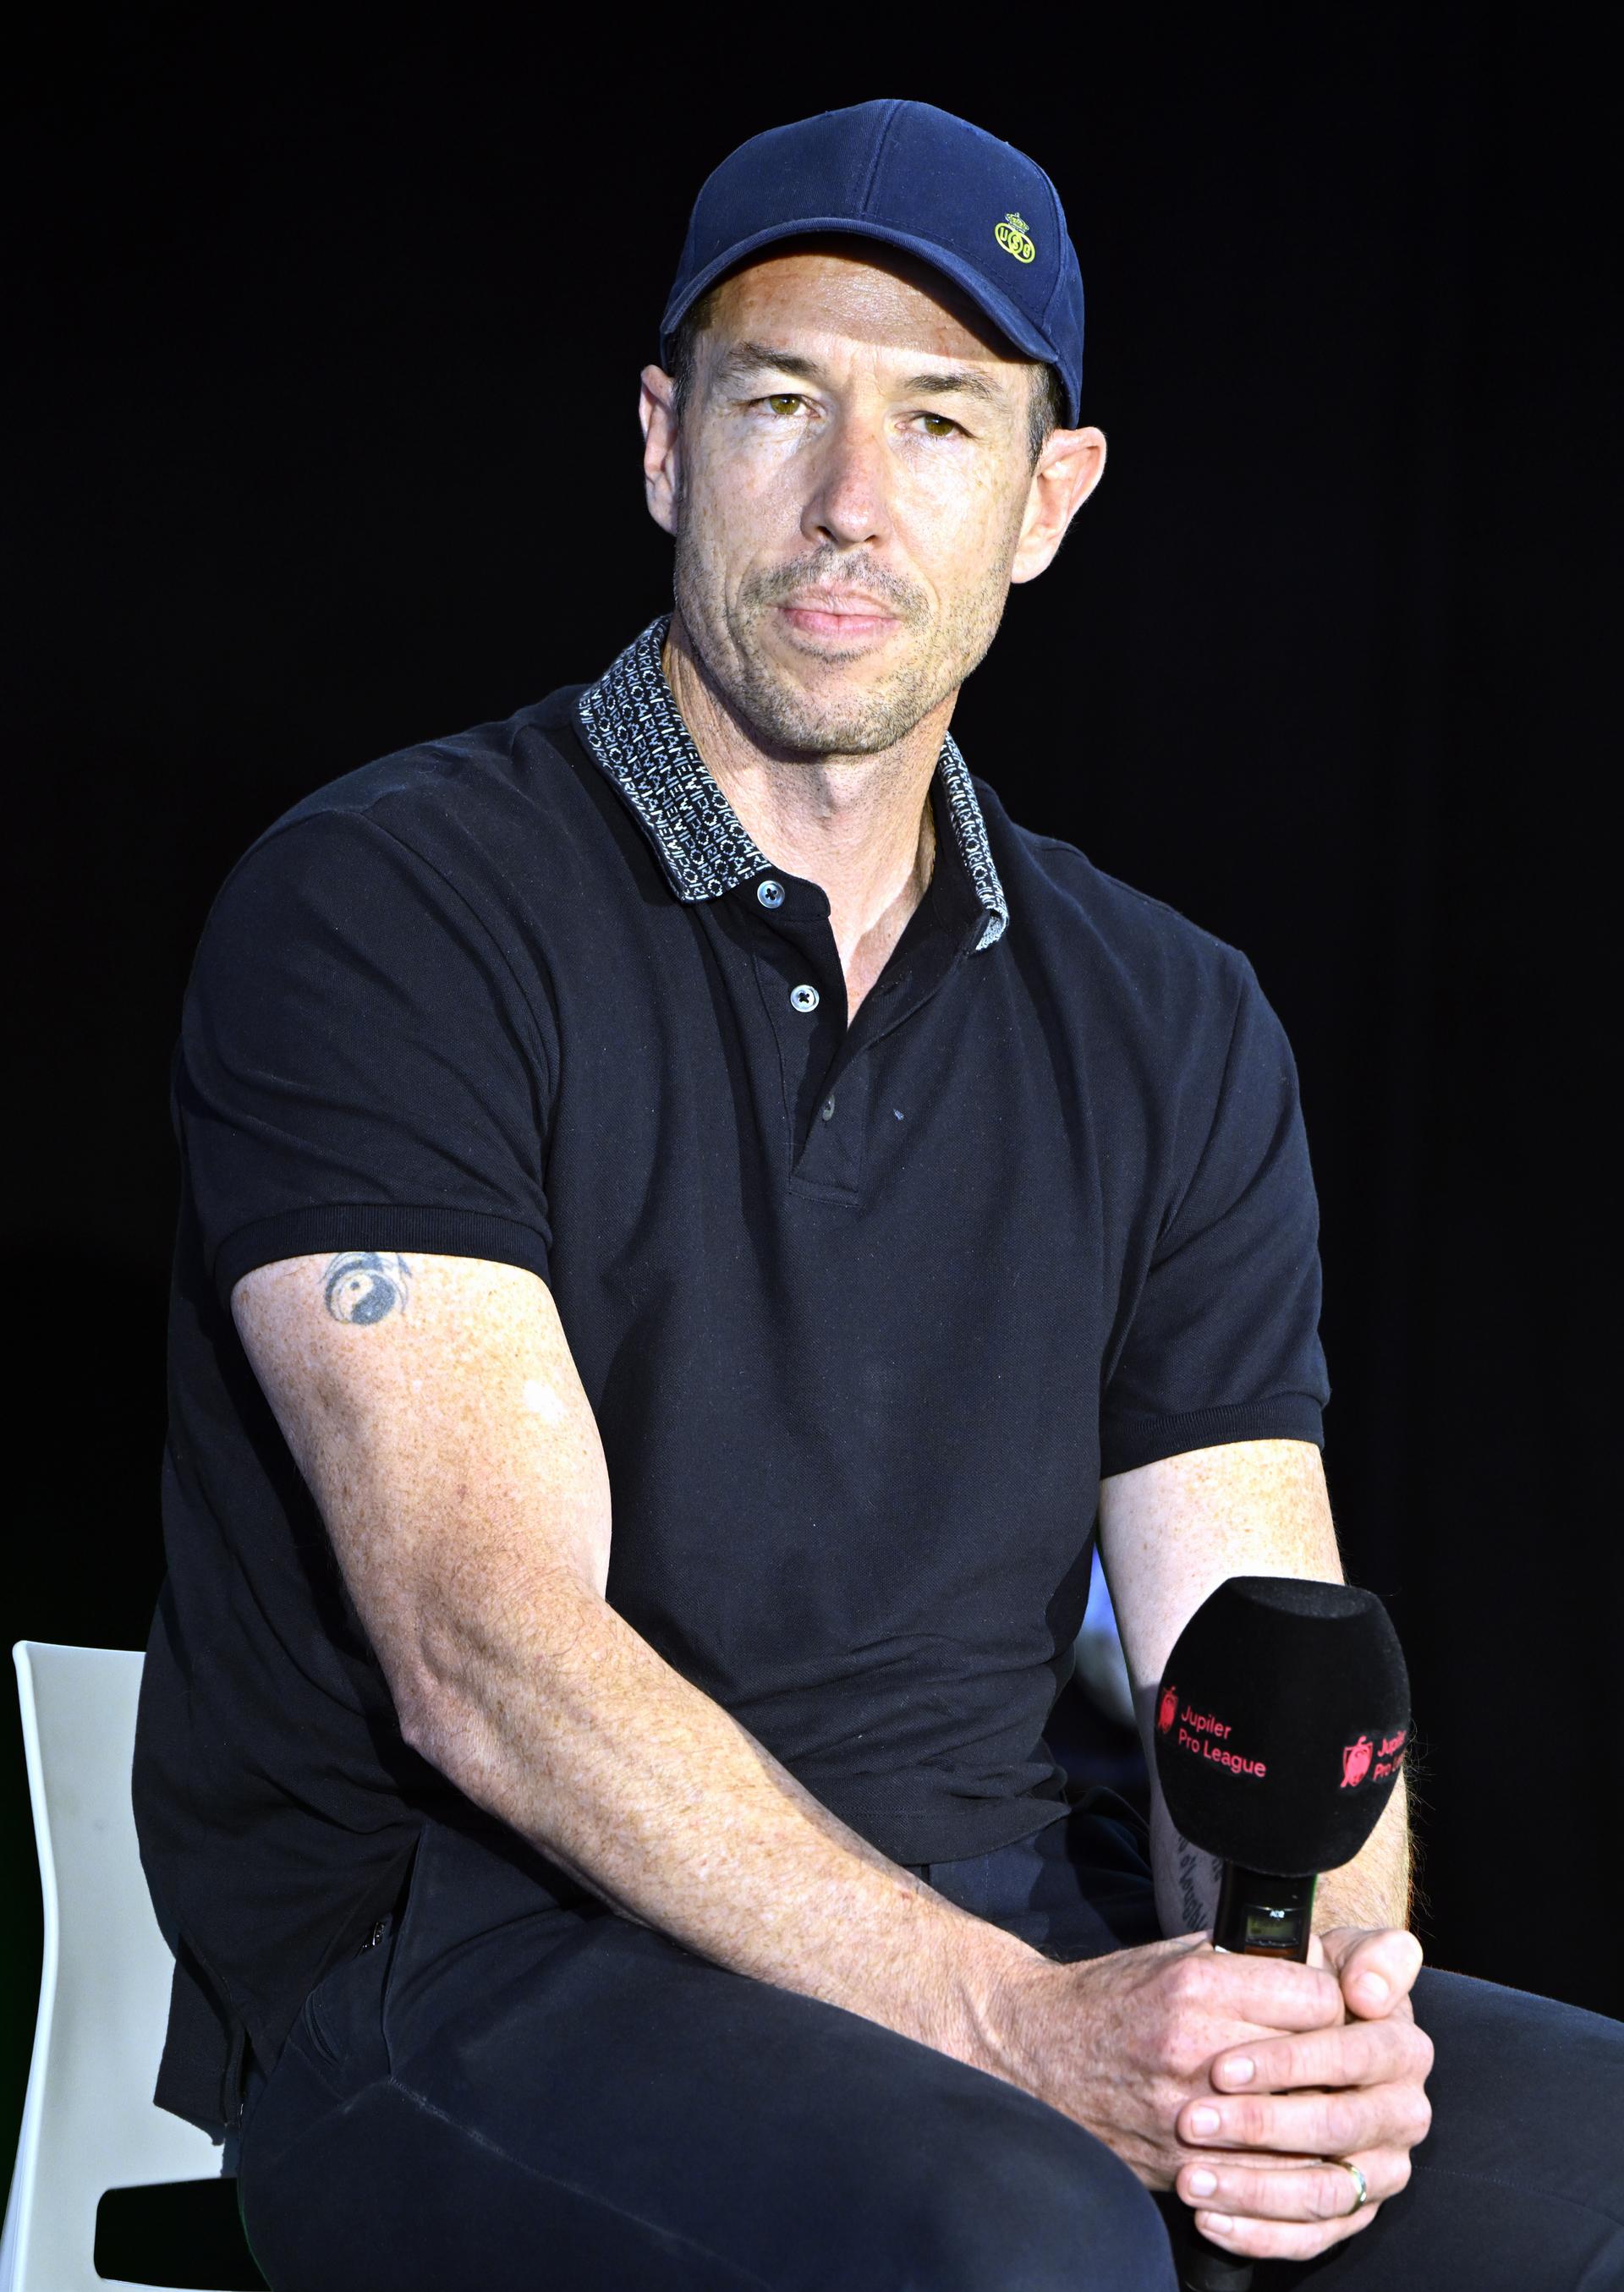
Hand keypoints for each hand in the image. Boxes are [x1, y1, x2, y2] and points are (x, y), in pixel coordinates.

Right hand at [992, 1934, 1348, 2188]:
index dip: (1337, 2000)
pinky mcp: (1181, 2164)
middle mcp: (1195, 2046)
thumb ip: (1249, 1961)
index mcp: (1198, 1985)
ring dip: (1323, 2118)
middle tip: (1342, 2057)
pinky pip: (1266, 2176)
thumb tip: (1324, 1966)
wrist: (1038, 2055)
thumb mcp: (1178, 1957)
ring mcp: (1188, 2113)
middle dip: (1338, 2061)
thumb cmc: (1115, 1998)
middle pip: (1318, 2061)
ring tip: (1326, 2102)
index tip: (1335, 2006)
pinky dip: (1291, 2164)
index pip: (1318, 1997)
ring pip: (1303, 2129)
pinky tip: (1295, 2146)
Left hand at [1169, 1925, 1433, 2263]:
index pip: (1353, 2052)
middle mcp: (1402, 2109)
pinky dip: (1259, 2233)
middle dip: (1259, 2126)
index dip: (1288, 2061)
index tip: (1221, 2068)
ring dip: (1251, 2189)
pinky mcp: (1356, 2210)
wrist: (1280, 2034)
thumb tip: (1366, 1989)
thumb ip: (1359, 1954)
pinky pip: (1314, 2236)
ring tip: (1189, 2179)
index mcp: (1401, 2044)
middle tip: (1190, 2122)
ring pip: (1324, 2191)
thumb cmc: (1296, 1988)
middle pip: (1337, 2125)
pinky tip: (1210, 2219)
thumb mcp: (1324, 1952)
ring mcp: (1383, 2165)